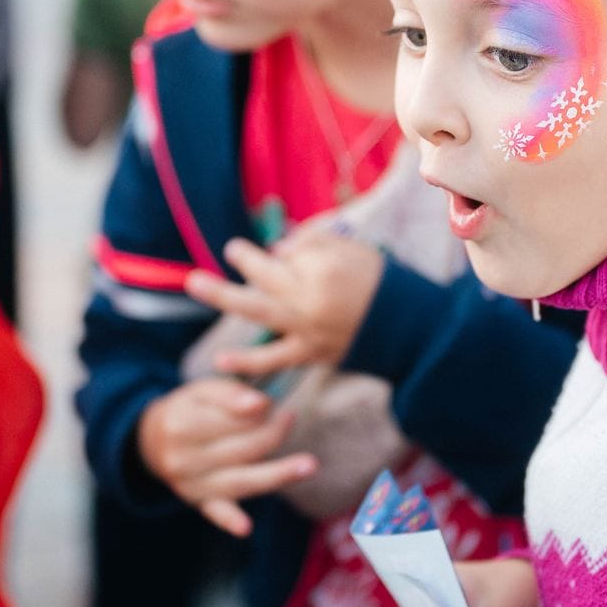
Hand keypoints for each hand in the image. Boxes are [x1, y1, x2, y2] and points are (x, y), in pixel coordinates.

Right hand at [136, 377, 316, 536]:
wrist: (154, 442)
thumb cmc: (188, 410)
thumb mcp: (201, 392)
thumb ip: (230, 394)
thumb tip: (261, 405)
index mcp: (181, 424)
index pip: (230, 420)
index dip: (258, 410)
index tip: (273, 402)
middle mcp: (183, 458)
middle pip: (241, 449)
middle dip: (272, 432)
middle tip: (289, 417)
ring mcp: (192, 484)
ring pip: (240, 480)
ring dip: (277, 474)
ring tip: (309, 465)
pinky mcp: (201, 502)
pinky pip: (216, 512)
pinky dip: (230, 520)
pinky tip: (244, 528)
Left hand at [184, 229, 384, 378]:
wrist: (411, 332)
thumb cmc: (384, 285)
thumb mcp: (355, 251)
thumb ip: (314, 244)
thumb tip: (278, 250)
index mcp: (325, 268)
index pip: (290, 252)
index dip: (287, 251)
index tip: (288, 252)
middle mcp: (312, 298)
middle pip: (266, 274)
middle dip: (244, 259)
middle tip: (229, 249)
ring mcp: (308, 328)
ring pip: (258, 310)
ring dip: (223, 295)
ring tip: (194, 282)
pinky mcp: (310, 354)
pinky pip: (274, 358)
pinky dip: (248, 361)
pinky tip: (220, 360)